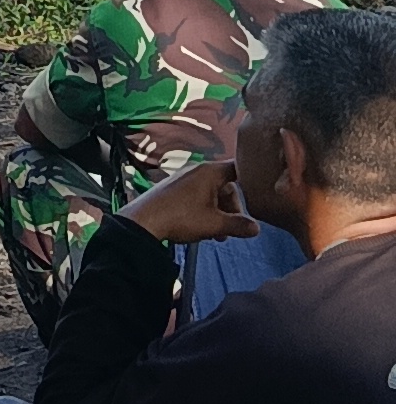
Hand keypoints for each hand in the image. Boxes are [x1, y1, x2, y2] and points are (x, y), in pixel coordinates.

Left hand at [119, 157, 253, 249]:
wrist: (143, 221)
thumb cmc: (180, 218)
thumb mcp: (214, 224)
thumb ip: (238, 225)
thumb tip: (256, 229)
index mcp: (210, 172)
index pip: (239, 168)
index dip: (252, 180)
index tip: (260, 194)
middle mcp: (197, 170)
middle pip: (226, 186)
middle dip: (232, 208)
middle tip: (232, 228)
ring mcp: (184, 178)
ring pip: (211, 194)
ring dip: (218, 213)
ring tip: (217, 235)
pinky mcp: (173, 189)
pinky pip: (197, 196)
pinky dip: (204, 210)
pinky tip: (202, 229)